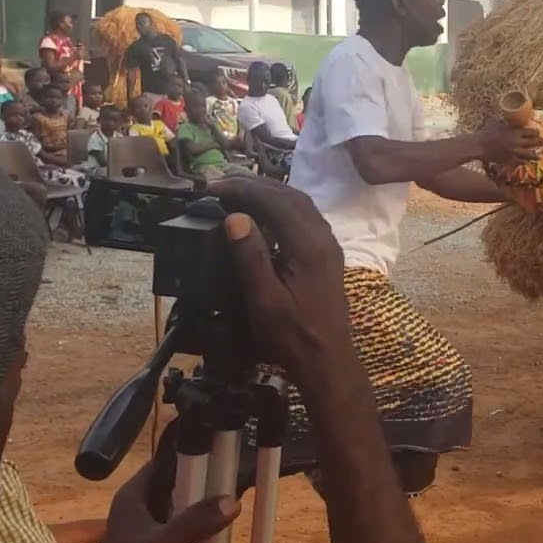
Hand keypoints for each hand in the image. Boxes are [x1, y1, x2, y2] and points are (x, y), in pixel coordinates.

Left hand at [99, 464, 239, 542]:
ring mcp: (156, 530)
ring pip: (193, 513)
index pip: (167, 460)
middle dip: (210, 494)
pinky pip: (194, 537)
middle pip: (186, 486)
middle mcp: (145, 507)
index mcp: (135, 496)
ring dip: (212, 522)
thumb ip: (194, 522)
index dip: (195, 455)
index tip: (226, 459)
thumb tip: (233, 500)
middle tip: (233, 498)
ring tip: (228, 529)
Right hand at [207, 177, 349, 379]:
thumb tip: (235, 217)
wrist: (327, 359)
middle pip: (291, 196)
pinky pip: (305, 217)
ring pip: (300, 204)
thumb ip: (250, 258)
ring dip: (269, 193)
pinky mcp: (327, 254)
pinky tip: (262, 214)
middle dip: (255, 185)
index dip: (245, 189)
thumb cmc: (292, 335)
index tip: (213, 186)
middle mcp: (324, 238)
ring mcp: (329, 245)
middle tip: (220, 183)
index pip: (277, 201)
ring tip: (236, 192)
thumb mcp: (264, 300)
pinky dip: (281, 206)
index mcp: (310, 246)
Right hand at [476, 120, 541, 163]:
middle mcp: (517, 143)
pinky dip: (524, 161)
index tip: (538, 133)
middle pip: (533, 143)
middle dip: (539, 143)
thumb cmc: (487, 132)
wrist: (479, 145)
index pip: (531, 132)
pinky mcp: (509, 160)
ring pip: (529, 155)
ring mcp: (514, 152)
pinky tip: (526, 161)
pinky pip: (520, 162)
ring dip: (535, 155)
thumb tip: (512, 120)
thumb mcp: (498, 124)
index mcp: (515, 132)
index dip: (536, 133)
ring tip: (539, 156)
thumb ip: (507, 124)